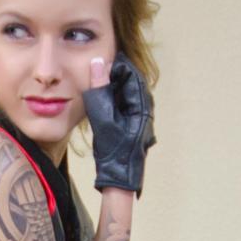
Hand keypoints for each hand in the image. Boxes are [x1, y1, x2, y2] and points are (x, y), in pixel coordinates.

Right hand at [83, 52, 154, 195]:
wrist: (119, 179)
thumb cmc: (113, 150)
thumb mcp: (103, 117)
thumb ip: (100, 89)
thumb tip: (98, 62)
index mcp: (143, 106)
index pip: (131, 75)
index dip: (115, 66)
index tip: (97, 63)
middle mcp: (146, 110)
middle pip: (131, 82)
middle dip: (113, 75)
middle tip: (95, 71)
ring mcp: (141, 118)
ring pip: (128, 92)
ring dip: (112, 86)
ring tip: (96, 84)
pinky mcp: (134, 124)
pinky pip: (125, 103)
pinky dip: (113, 98)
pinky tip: (101, 100)